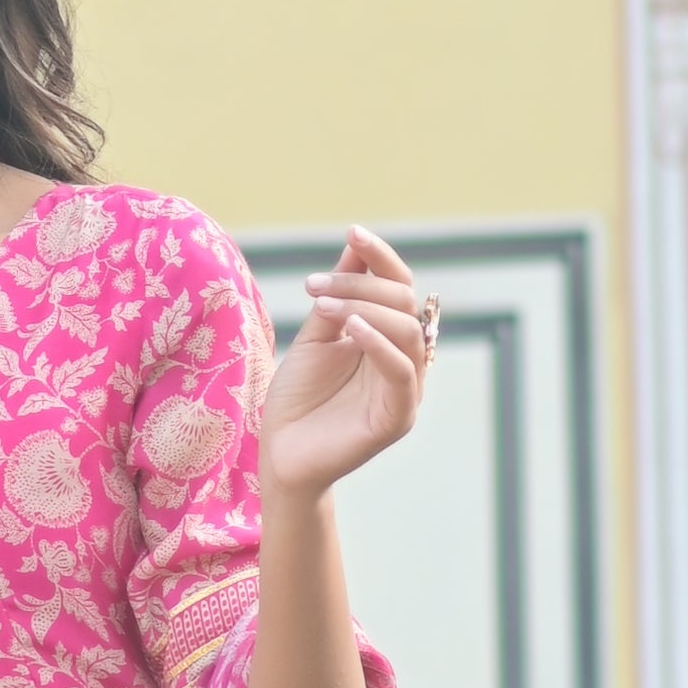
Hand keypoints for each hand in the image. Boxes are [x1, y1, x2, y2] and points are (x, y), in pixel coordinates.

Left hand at [260, 226, 432, 501]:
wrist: (281, 455)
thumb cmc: (296, 399)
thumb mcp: (315, 336)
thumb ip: (337, 295)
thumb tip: (356, 242)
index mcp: (386, 338)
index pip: (398, 287)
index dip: (381, 257)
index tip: (353, 232)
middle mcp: (402, 360)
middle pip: (403, 303)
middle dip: (361, 284)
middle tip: (315, 285)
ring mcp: (405, 390)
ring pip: (406, 332)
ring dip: (366, 308)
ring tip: (324, 303)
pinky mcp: (397, 417)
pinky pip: (401, 372)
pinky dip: (379, 344)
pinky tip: (351, 329)